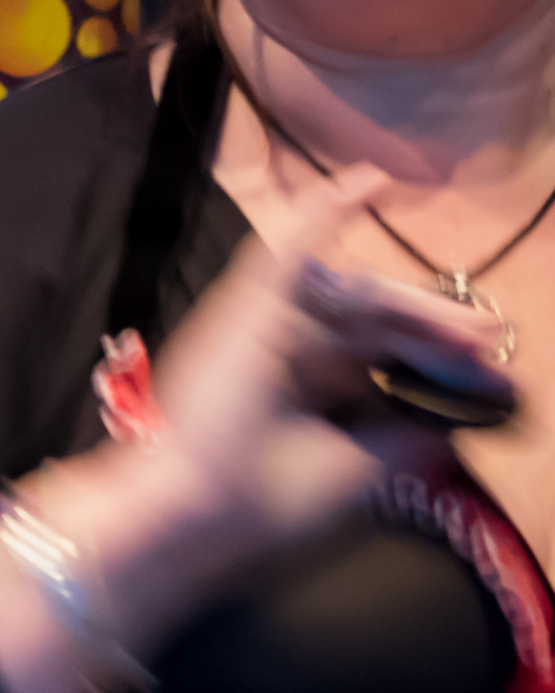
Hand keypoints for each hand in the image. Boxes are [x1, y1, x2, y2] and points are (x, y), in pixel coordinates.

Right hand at [42, 164, 502, 622]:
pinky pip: (291, 247)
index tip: (488, 372)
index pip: (380, 350)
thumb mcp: (361, 466)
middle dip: (436, 329)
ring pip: (355, 292)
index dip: (434, 355)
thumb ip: (408, 435)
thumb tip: (461, 418)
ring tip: (470, 326)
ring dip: (415, 305)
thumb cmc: (264, 497)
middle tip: (492, 340)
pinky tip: (368, 182)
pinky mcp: (249, 304)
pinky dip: (325, 211)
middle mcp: (284, 344)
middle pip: (374, 317)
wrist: (200, 510)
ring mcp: (264, 319)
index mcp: (303, 381)